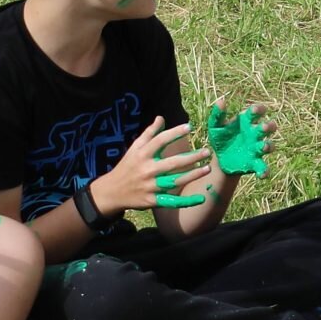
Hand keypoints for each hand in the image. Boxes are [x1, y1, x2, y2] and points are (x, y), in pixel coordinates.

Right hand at [95, 116, 211, 212]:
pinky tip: (201, 198)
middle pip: (172, 163)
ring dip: (193, 175)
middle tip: (207, 151)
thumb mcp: (134, 149)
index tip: (189, 127)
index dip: (174, 133)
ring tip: (208, 168)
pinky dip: (186, 201)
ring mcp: (150, 186)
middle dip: (191, 158)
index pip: (159, 141)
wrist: (111, 192)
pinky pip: (171, 201)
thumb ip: (149, 134)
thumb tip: (161, 118)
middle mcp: (147, 170)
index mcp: (142, 155)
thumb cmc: (127, 166)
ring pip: (174, 181)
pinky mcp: (152, 200)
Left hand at [206, 100, 269, 177]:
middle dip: (268, 127)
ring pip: (269, 145)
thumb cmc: (221, 138)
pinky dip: (265, 171)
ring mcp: (257, 149)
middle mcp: (256, 134)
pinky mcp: (255, 163)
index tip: (255, 110)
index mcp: (247, 122)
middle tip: (262, 127)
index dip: (259, 110)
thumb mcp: (216, 127)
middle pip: (269, 128)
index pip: (257, 112)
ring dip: (268, 146)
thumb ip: (218, 115)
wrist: (220, 159)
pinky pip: (263, 166)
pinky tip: (262, 175)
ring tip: (262, 147)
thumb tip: (221, 101)